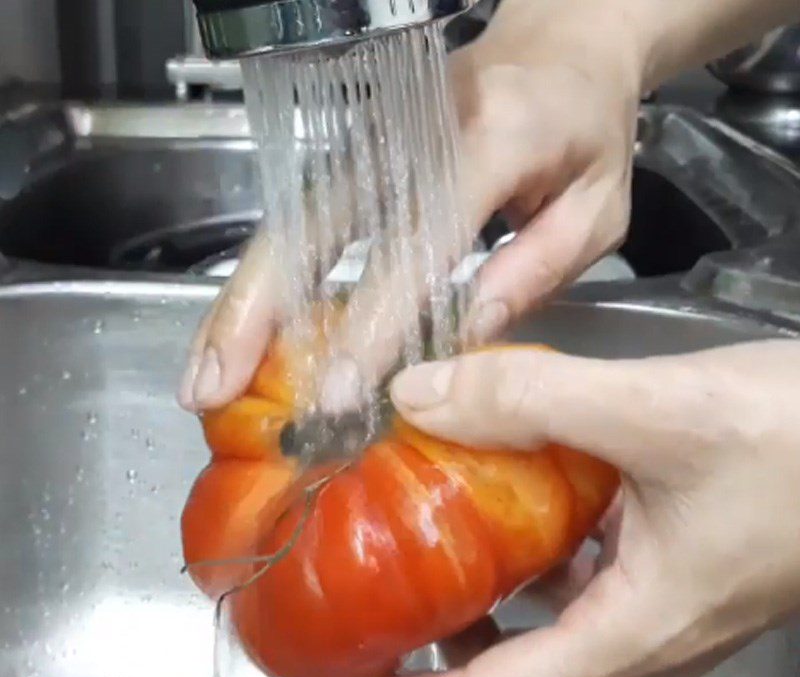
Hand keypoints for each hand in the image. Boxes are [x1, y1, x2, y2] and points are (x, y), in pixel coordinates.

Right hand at [177, 4, 641, 412]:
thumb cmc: (586, 129)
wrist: (561, 45)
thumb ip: (534, 271)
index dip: (372, 322)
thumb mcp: (595, 208)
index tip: (336, 391)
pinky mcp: (357, 152)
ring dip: (244, 301)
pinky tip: (244, 333)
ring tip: (207, 374)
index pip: (415, 241)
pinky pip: (304, 222)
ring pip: (291, 223)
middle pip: (314, 221)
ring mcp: (375, 137)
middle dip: (257, 308)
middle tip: (213, 386)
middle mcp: (412, 131)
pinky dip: (269, 281)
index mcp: (490, 139)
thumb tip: (462, 338)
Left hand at [330, 341, 799, 676]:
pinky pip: (577, 561)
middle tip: (353, 606)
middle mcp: (640, 631)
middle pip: (507, 662)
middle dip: (424, 645)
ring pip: (541, 609)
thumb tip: (418, 394)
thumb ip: (533, 399)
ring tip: (404, 544)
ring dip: (471, 585)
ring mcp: (657, 594)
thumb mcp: (659, 412)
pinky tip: (497, 490)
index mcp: (632, 635)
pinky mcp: (668, 552)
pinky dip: (525, 538)